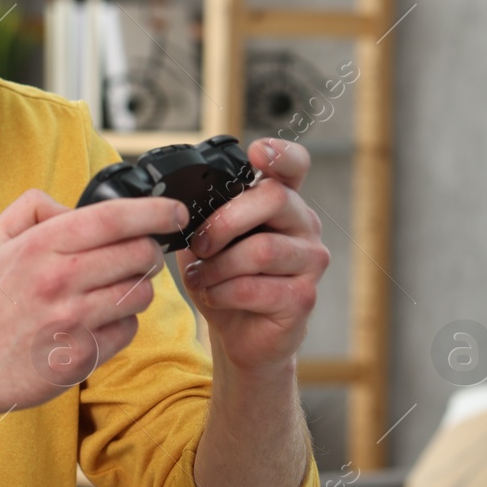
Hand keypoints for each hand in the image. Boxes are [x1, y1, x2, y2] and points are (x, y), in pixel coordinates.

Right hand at [0, 188, 188, 420]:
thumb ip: (32, 207)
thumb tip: (74, 209)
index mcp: (39, 246)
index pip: (114, 218)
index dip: (155, 211)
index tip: (175, 211)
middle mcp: (59, 280)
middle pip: (139, 254)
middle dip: (149, 251)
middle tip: (138, 255)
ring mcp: (73, 320)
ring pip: (140, 293)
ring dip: (136, 289)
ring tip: (112, 291)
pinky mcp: (83, 355)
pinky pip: (129, 330)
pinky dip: (122, 323)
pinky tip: (98, 321)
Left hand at [174, 139, 329, 372]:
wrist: (239, 334)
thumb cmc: (224, 279)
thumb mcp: (206, 239)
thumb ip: (202, 214)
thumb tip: (175, 201)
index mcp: (281, 202)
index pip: (294, 165)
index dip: (280, 153)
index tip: (257, 151)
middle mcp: (304, 225)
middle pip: (274, 199)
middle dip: (224, 221)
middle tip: (199, 245)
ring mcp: (310, 261)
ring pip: (262, 249)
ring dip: (218, 266)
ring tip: (200, 276)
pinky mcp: (303, 297)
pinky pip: (257, 288)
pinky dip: (223, 292)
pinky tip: (213, 295)